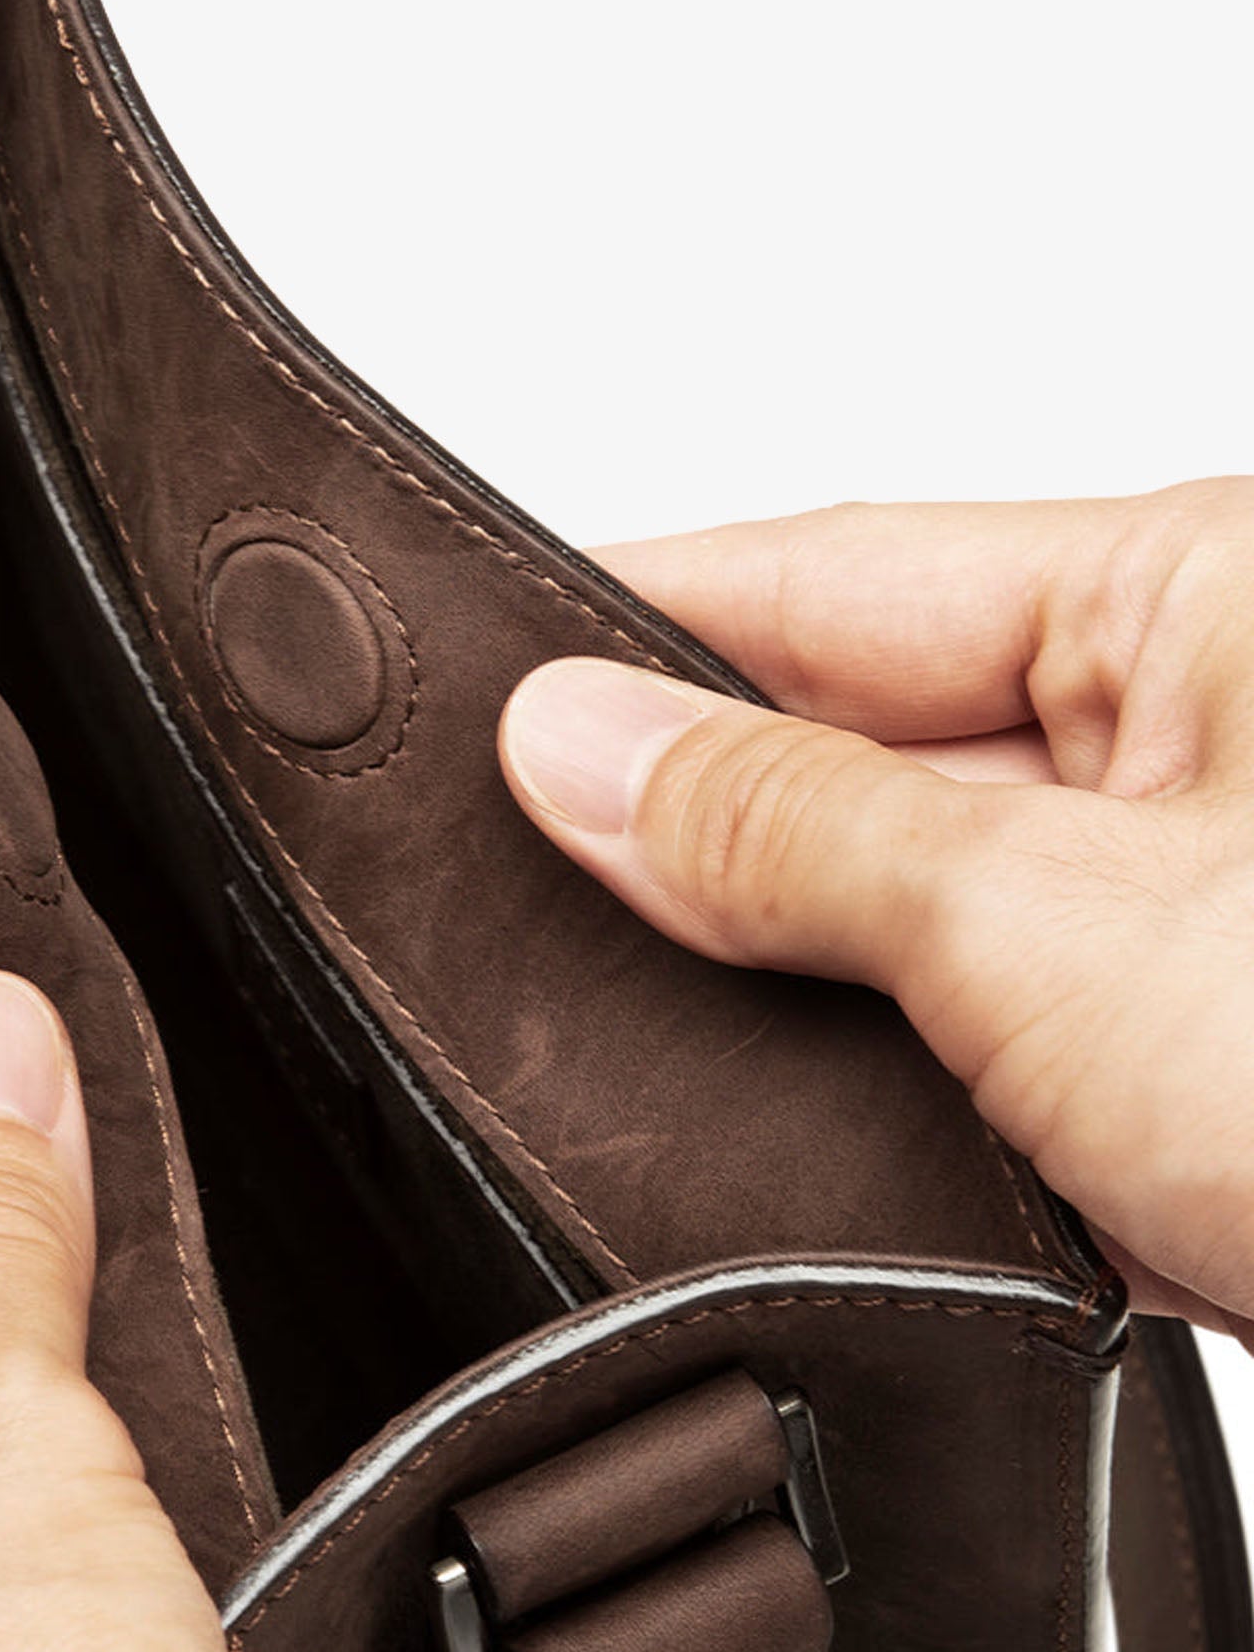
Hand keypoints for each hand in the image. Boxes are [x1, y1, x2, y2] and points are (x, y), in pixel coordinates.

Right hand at [498, 481, 1253, 1350]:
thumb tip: (573, 744)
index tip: (470, 657)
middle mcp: (1196, 718)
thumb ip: (789, 832)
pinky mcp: (1189, 1029)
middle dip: (689, 795)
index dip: (632, 608)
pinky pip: (972, 1000)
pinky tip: (785, 1083)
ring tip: (640, 978)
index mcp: (1194, 596)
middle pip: (857, 721)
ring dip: (778, 939)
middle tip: (512, 852)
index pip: (833, 568)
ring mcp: (1192, 884)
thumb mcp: (1058, 939)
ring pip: (904, 877)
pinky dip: (874, 1048)